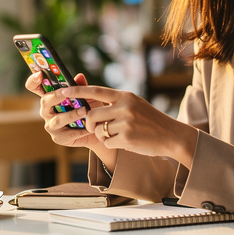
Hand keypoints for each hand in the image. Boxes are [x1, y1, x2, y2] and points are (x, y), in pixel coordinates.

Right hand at [24, 71, 102, 150]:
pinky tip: (89, 127)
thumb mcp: (87, 95)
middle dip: (56, 96)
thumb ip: (81, 87)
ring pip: (58, 119)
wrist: (97, 129)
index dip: (33, 80)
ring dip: (71, 114)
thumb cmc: (88, 109)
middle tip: (68, 92)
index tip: (39, 74)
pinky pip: (68, 133)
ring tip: (84, 111)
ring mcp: (51, 125)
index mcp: (50, 97)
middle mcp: (47, 111)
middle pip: (45, 101)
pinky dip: (80, 130)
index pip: (34, 87)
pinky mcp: (59, 138)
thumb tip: (80, 76)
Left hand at [60, 85, 197, 165]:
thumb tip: (91, 103)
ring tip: (117, 134)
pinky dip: (112, 144)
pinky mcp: (127, 137)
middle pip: (92, 114)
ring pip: (98, 130)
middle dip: (89, 123)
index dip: (77, 91)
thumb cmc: (150, 121)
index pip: (96, 90)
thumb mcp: (135, 104)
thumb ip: (115, 102)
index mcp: (124, 96)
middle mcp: (124, 106)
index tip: (62, 90)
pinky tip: (124, 141)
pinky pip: (107, 142)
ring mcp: (126, 122)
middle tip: (95, 127)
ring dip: (103, 135)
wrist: (171, 135)